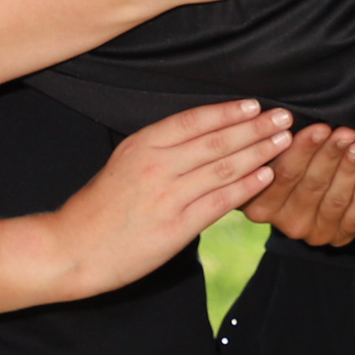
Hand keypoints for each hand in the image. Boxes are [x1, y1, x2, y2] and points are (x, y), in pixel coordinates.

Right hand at [46, 101, 291, 298]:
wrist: (69, 249)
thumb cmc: (98, 208)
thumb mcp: (123, 164)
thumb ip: (160, 150)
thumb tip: (204, 137)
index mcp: (141, 145)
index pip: (194, 120)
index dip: (228, 111)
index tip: (255, 104)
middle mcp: (156, 166)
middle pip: (216, 141)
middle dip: (255, 127)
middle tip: (284, 117)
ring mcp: (166, 197)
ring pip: (223, 168)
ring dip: (259, 153)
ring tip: (283, 142)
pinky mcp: (175, 228)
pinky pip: (220, 202)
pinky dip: (247, 186)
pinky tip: (267, 176)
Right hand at [241, 124, 354, 245]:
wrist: (305, 193)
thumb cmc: (287, 162)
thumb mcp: (273, 156)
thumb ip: (275, 145)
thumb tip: (284, 120)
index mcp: (260, 204)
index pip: (282, 175)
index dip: (303, 150)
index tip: (320, 128)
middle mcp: (284, 223)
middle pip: (311, 185)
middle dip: (331, 155)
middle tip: (345, 133)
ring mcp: (312, 232)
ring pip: (334, 200)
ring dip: (349, 170)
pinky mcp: (337, 238)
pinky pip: (353, 219)